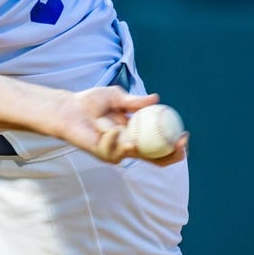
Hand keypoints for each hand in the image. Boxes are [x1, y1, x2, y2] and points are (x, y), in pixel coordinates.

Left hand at [58, 86, 188, 165]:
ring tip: (132, 132)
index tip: (185, 134)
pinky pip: (115, 150)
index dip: (175, 144)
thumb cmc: (91, 101)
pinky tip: (110, 128)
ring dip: (140, 146)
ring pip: (138, 155)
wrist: (69, 108)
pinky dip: (115, 138)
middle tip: (180, 144)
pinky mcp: (105, 154)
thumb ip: (134, 101)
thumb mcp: (116, 97)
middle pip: (158, 158)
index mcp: (138, 132)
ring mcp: (119, 152)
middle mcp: (131, 145)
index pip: (162, 143)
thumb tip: (156, 99)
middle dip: (173, 155)